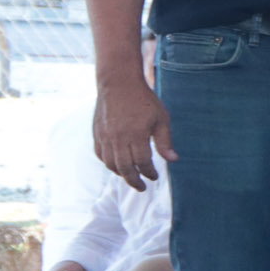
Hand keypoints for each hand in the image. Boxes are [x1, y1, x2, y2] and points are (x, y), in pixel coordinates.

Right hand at [94, 74, 174, 190]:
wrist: (118, 83)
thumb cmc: (143, 100)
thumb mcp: (161, 119)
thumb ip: (165, 142)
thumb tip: (173, 160)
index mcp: (136, 135)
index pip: (142, 163)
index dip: (149, 173)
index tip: (155, 177)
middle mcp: (118, 138)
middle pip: (125, 168)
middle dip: (134, 181)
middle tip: (142, 187)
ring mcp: (105, 137)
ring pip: (110, 164)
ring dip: (121, 174)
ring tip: (131, 177)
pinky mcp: (97, 133)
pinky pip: (100, 155)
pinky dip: (108, 163)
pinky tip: (117, 165)